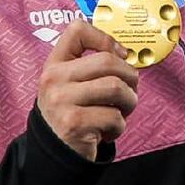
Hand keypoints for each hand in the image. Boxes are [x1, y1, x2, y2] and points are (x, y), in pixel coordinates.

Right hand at [37, 19, 140, 160]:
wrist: (54, 153)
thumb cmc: (73, 113)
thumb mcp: (71, 85)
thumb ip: (90, 67)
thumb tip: (125, 55)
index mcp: (55, 65)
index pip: (77, 31)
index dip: (105, 38)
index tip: (120, 54)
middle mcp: (53, 79)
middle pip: (107, 61)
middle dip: (130, 76)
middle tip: (130, 91)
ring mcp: (61, 101)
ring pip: (115, 87)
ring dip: (129, 102)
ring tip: (121, 112)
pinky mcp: (73, 123)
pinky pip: (114, 116)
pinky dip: (119, 126)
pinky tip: (108, 131)